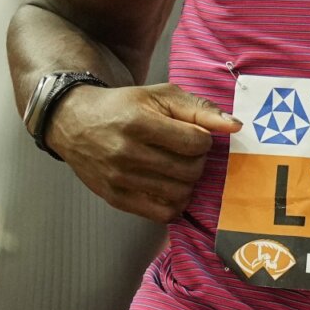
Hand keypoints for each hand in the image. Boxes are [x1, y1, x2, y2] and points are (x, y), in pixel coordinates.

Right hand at [46, 82, 239, 221]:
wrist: (75, 122)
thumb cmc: (123, 107)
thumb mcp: (160, 96)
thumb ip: (200, 110)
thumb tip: (235, 127)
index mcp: (139, 123)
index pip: (196, 143)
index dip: (203, 140)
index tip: (192, 135)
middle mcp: (127, 153)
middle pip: (190, 170)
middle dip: (197, 162)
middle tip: (186, 152)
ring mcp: (120, 179)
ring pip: (179, 194)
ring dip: (187, 182)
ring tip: (177, 168)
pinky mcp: (116, 198)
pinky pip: (162, 213)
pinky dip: (174, 203)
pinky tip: (170, 187)